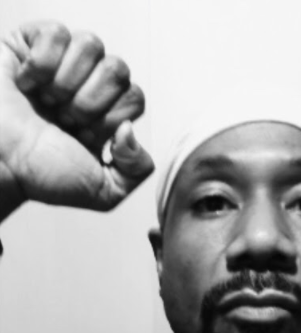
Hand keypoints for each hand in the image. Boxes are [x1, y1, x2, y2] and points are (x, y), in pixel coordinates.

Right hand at [0, 21, 153, 213]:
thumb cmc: (41, 174)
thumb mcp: (103, 192)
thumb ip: (136, 171)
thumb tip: (130, 129)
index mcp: (107, 115)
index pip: (135, 97)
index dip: (110, 118)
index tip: (84, 137)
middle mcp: (88, 86)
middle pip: (118, 70)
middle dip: (89, 103)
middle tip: (63, 120)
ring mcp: (62, 62)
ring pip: (91, 46)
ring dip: (66, 83)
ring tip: (45, 102)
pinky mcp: (32, 42)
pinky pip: (57, 33)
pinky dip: (41, 64)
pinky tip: (27, 84)